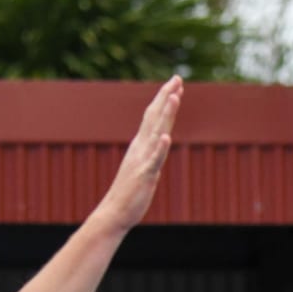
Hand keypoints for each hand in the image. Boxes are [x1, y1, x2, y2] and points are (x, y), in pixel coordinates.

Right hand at [92, 77, 181, 234]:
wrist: (114, 213)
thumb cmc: (129, 192)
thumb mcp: (142, 166)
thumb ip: (151, 153)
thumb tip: (159, 142)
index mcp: (141, 145)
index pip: (154, 117)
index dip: (165, 100)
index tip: (175, 84)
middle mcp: (141, 148)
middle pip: (155, 117)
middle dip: (166, 97)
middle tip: (177, 78)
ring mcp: (142, 160)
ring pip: (156, 133)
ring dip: (165, 114)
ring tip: (174, 96)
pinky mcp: (145, 176)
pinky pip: (153, 160)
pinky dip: (159, 148)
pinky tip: (165, 137)